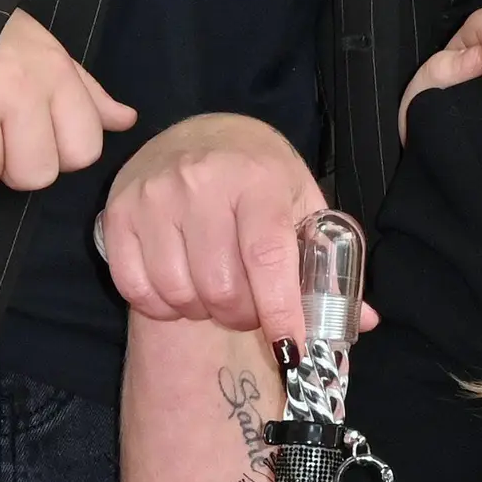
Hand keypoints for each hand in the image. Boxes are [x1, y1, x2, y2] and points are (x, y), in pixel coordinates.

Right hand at [0, 10, 132, 190]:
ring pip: (15, 176)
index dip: (61, 156)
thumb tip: (126, 120)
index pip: (86, 149)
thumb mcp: (50, 55)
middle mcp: (35, 86)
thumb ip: (88, 94)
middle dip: (25, 168)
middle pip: (48, 172)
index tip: (40, 138)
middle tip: (6, 142)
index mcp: (61, 75)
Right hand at [98, 111, 327, 340]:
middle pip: (221, 287)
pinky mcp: (118, 213)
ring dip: (202, 312)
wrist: (201, 132)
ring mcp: (154, 197)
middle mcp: (202, 183)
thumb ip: (328, 262)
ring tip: (216, 293)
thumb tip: (363, 322)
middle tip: (250, 310)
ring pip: (178, 292)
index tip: (292, 348)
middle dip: (242, 316)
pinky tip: (181, 290)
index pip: (268, 257)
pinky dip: (162, 306)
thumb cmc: (260, 176)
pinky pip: (137, 288)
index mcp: (258, 180)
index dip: (281, 312)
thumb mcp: (302, 202)